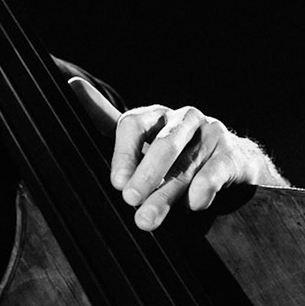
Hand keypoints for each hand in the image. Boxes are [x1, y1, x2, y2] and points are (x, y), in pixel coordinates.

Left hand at [68, 78, 284, 231]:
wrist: (232, 163)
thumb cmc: (178, 153)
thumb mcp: (143, 138)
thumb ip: (108, 120)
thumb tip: (72, 86)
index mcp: (156, 115)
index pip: (134, 124)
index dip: (123, 154)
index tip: (116, 182)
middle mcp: (183, 119)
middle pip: (162, 143)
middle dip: (145, 174)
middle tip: (129, 199)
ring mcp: (210, 135)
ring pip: (186, 166)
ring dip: (166, 194)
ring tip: (148, 218)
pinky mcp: (232, 155)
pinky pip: (216, 171)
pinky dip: (204, 188)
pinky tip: (194, 203)